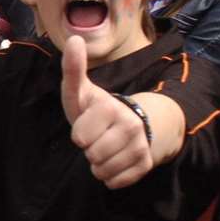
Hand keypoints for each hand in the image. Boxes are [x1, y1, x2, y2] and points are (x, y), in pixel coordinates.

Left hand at [61, 37, 153, 189]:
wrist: (131, 123)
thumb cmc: (95, 108)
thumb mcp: (80, 91)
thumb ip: (73, 69)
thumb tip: (74, 38)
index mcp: (111, 107)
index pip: (81, 138)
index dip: (79, 134)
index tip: (87, 124)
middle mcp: (130, 126)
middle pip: (93, 156)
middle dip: (89, 149)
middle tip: (97, 137)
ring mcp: (141, 145)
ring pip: (103, 170)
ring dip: (98, 164)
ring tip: (104, 148)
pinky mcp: (146, 164)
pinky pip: (116, 182)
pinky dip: (110, 176)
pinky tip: (114, 161)